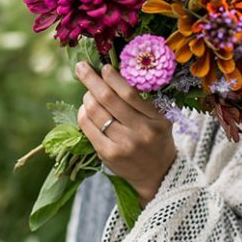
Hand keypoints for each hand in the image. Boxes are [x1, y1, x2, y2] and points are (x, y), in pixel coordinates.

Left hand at [75, 61, 176, 204]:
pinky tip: (84, 109)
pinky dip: (82, 114)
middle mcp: (140, 132)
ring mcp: (123, 145)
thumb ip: (143, 101)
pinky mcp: (108, 155)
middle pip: (108, 99)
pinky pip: (88, 127)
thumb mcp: (160, 119)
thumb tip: (114, 75)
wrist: (158, 174)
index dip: (113, 78)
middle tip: (81, 67)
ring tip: (87, 92)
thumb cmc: (157, 140)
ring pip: (95, 112)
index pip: (130, 94)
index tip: (104, 67)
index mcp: (156, 119)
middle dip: (91, 80)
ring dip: (87, 97)